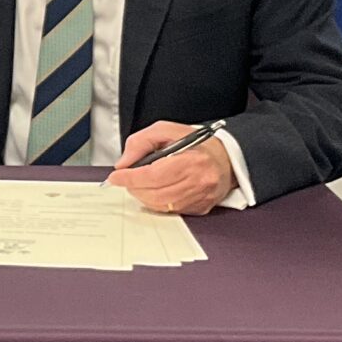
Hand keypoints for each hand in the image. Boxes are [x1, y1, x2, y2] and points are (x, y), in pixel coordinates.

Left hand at [108, 121, 233, 216]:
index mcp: (192, 160)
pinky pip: (171, 211)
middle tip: (126, 180)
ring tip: (139, 184)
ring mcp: (201, 198)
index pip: (154, 175)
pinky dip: (156, 203)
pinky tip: (154, 192)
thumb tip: (124, 163)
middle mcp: (199, 182)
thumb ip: (141, 142)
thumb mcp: (167, 130)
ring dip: (143, 196)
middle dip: (134, 187)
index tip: (116, 177)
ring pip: (161, 205)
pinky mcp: (200, 208)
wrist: (226, 158)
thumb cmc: (197, 144)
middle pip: (155, 193)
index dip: (131, 178)